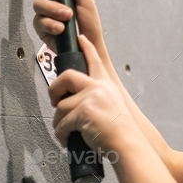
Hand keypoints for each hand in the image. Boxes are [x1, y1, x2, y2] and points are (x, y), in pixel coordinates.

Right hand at [28, 0, 106, 56]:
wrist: (89, 46)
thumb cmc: (89, 24)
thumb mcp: (87, 2)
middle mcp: (49, 0)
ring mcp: (44, 14)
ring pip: (38, 4)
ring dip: (54, 9)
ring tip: (68, 16)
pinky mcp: (41, 29)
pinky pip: (39, 22)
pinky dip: (51, 24)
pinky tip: (60, 29)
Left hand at [49, 35, 134, 155]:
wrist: (127, 144)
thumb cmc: (120, 132)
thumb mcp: (112, 106)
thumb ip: (96, 98)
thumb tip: (72, 102)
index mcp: (106, 85)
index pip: (94, 61)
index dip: (87, 47)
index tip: (80, 38)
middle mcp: (99, 87)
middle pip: (66, 76)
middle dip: (54, 89)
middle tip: (55, 102)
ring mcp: (91, 98)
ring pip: (61, 107)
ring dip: (59, 123)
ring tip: (66, 132)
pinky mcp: (83, 111)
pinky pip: (62, 123)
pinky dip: (61, 134)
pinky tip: (67, 140)